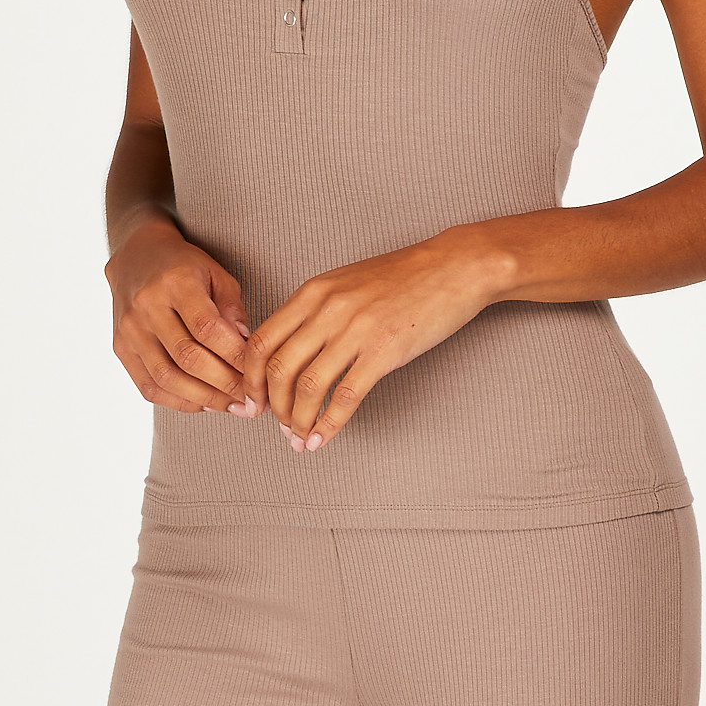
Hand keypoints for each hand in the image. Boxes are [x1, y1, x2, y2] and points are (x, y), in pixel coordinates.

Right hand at [107, 216, 260, 414]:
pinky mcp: (120, 347)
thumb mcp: (216, 274)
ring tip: (232, 407)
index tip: (259, 377)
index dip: (236, 357)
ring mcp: (129, 329)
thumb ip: (233, 309)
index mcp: (176, 282)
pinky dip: (178, 401)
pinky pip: (148, 386)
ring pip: (167, 378)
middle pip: (188, 358)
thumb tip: (247, 348)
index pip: (208, 329)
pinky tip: (204, 404)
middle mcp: (147, 306)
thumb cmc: (184, 267)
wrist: (136, 257)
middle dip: (225, 385)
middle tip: (252, 401)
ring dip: (204, 399)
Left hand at [243, 231, 509, 450]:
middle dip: (273, 406)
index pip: (262, 341)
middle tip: (278, 426)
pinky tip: (324, 437)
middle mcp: (327, 310)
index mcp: (313, 292)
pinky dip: (329, 423)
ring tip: (300, 438)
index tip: (253, 401)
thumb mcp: (346, 283)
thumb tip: (291, 350)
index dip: (250, 379)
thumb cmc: (404, 277)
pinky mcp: (384, 352)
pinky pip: (345, 397)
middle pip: (278, 369)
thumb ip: (315, 312)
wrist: (454, 268)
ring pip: (307, 387)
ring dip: (298, 421)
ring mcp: (355, 331)